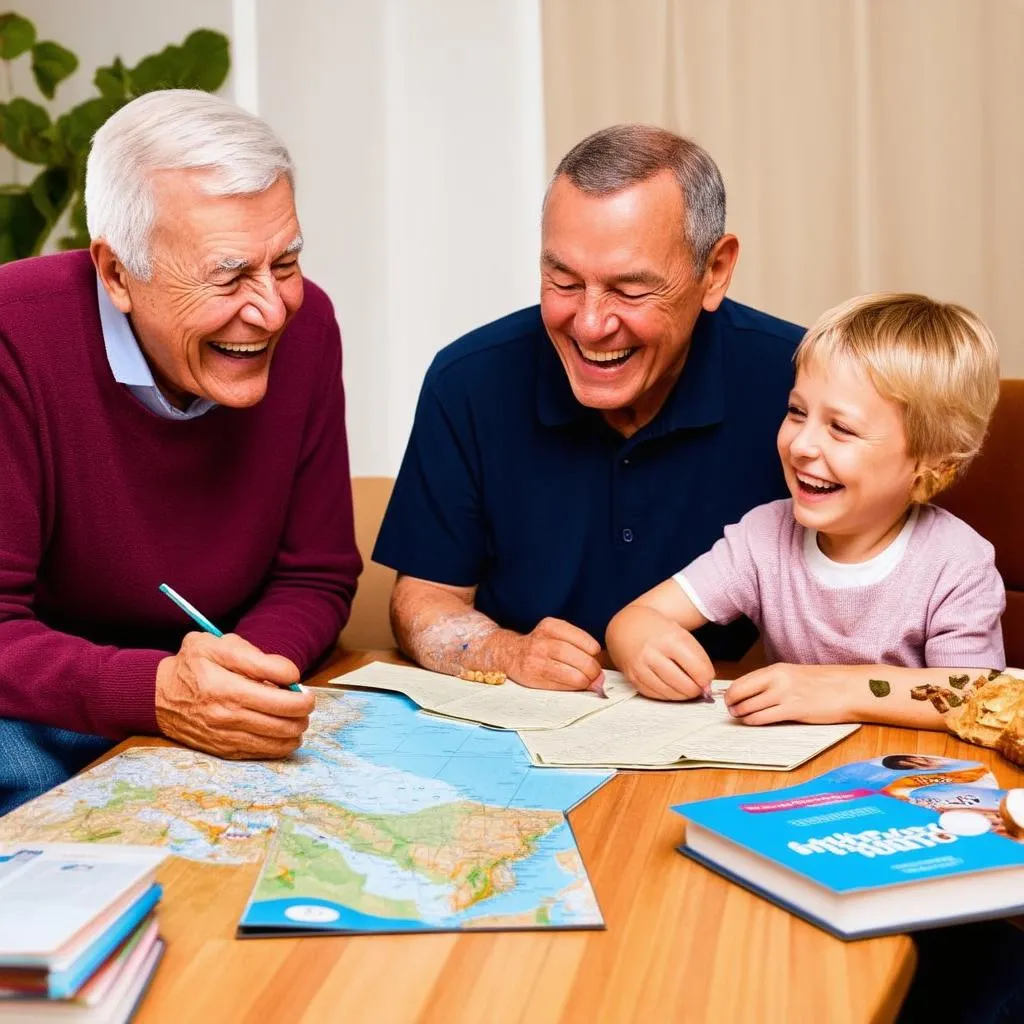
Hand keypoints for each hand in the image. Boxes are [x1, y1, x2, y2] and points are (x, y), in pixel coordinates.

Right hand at [155, 631, 314, 758]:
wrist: (158, 697)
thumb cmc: (192, 665)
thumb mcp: (216, 645)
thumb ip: (255, 656)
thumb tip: (289, 674)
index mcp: (225, 686)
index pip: (279, 691)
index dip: (297, 685)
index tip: (296, 680)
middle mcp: (227, 715)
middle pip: (285, 719)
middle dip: (305, 708)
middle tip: (306, 700)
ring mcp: (226, 736)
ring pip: (279, 739)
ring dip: (298, 728)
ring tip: (297, 716)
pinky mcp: (225, 750)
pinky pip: (265, 753)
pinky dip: (282, 743)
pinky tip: (283, 731)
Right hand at [507, 617, 603, 692]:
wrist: (509, 653)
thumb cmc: (540, 645)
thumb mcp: (555, 634)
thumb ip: (577, 645)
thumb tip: (600, 668)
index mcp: (550, 626)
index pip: (580, 638)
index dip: (593, 649)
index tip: (596, 655)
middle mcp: (541, 642)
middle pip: (576, 656)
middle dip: (591, 668)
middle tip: (596, 674)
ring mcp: (535, 661)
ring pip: (570, 673)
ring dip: (585, 679)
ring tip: (588, 681)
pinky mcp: (532, 678)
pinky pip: (560, 685)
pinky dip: (573, 687)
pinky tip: (575, 685)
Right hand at [617, 620, 713, 700]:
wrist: (627, 625)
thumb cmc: (658, 630)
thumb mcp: (681, 634)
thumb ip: (697, 658)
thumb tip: (706, 687)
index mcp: (670, 639)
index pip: (698, 669)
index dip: (707, 678)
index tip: (706, 677)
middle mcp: (653, 653)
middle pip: (685, 685)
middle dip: (696, 689)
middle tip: (698, 686)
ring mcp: (640, 667)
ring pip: (670, 693)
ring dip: (682, 694)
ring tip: (685, 686)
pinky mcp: (632, 678)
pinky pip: (655, 695)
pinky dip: (667, 694)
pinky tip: (671, 687)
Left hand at [725, 663, 848, 724]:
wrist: (849, 689)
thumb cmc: (823, 683)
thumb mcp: (793, 675)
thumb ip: (773, 681)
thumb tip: (751, 691)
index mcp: (776, 670)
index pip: (742, 681)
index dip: (731, 692)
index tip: (728, 699)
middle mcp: (777, 680)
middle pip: (740, 693)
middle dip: (731, 704)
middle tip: (731, 711)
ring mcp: (785, 695)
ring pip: (749, 707)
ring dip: (741, 715)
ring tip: (741, 717)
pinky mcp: (794, 710)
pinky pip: (764, 717)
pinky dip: (754, 721)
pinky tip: (753, 722)